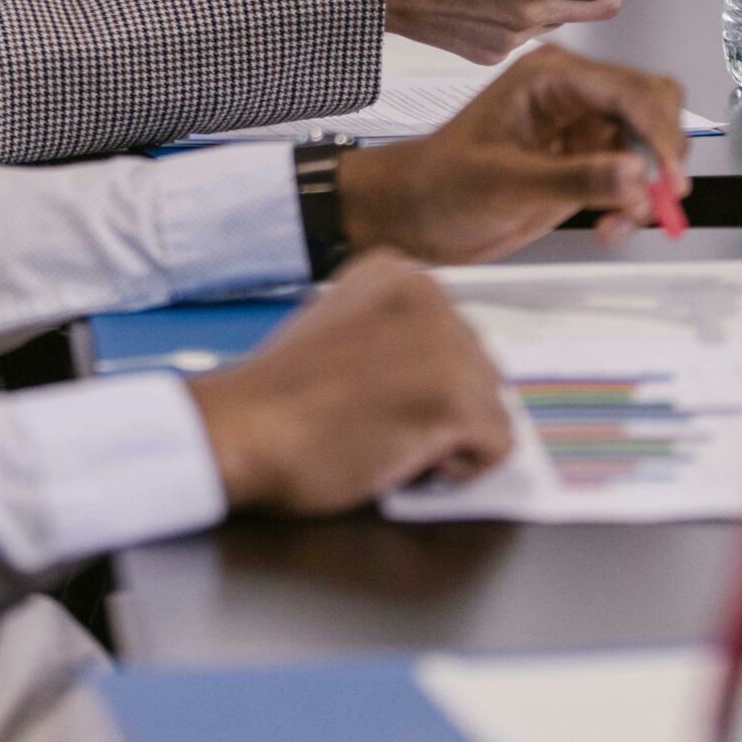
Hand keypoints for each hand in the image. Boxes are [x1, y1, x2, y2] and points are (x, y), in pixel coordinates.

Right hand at [190, 251, 510, 511]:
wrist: (244, 428)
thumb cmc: (278, 394)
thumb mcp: (340, 326)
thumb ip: (393, 331)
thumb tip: (436, 369)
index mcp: (398, 271)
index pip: (454, 334)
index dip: (421, 377)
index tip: (370, 390)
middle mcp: (431, 295)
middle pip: (480, 368)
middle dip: (441, 405)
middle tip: (377, 420)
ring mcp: (446, 346)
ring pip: (492, 408)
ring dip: (449, 437)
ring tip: (387, 437)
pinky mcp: (454, 402)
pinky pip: (497, 447)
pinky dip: (461, 469)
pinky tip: (405, 458)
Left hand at [341, 45, 689, 262]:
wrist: (414, 213)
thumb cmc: (440, 183)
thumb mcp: (506, 183)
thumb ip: (575, 179)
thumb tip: (634, 174)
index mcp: (549, 76)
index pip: (628, 89)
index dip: (658, 131)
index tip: (667, 175)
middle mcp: (572, 95)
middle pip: (652, 107)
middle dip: (663, 153)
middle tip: (660, 197)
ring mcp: (581, 129)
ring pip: (649, 145)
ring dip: (649, 185)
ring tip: (620, 220)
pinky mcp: (585, 163)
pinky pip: (634, 177)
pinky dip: (633, 203)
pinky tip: (609, 226)